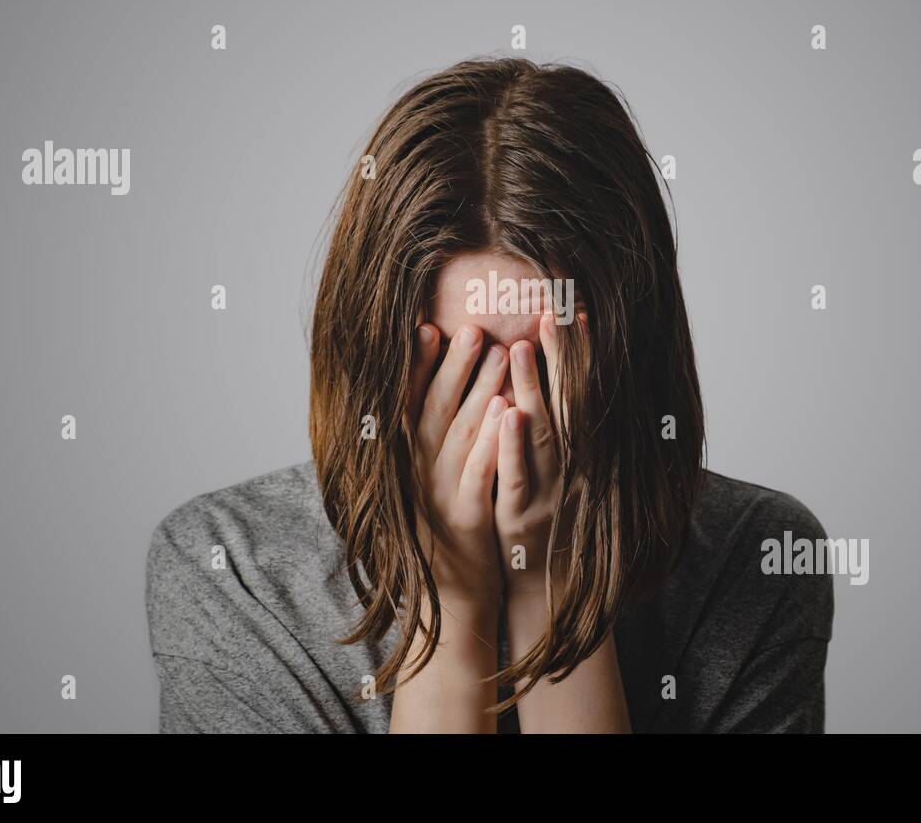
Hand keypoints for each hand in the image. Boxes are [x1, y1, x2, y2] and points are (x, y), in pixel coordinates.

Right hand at [406, 321, 509, 607]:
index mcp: (412, 460)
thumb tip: (441, 388)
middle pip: (437, 409)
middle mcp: (421, 472)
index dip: (419, 366)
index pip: (412, 404)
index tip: (428, 327)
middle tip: (472, 327)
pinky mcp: (468, 517)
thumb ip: (432, 439)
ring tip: (498, 352)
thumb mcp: (431, 481)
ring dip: (480, 390)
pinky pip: (480, 472)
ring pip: (461, 433)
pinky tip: (509, 411)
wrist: (452, 594)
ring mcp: (442, 494)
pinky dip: (493, 440)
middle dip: (453, 366)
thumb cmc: (448, 527)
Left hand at [496, 312, 568, 601]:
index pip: (577, 391)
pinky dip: (513, 445)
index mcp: (574, 450)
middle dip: (563, 357)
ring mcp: (546, 489)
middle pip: (567, 402)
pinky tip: (508, 415)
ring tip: (525, 346)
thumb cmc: (548, 517)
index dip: (578, 353)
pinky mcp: (519, 514)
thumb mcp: (558, 471)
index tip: (576, 310)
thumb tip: (544, 373)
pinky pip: (516, 475)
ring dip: (535, 389)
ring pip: (542, 432)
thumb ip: (554, 425)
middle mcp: (568, 465)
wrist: (545, 587)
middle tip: (555, 311)